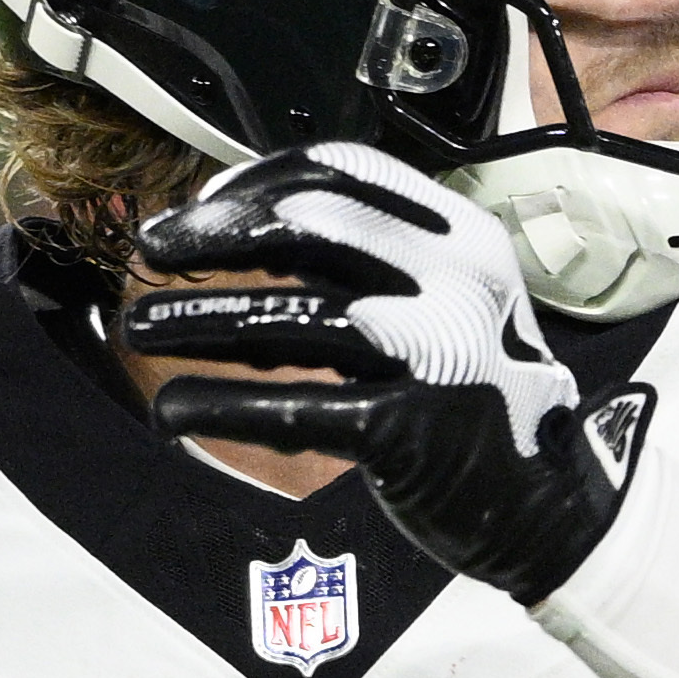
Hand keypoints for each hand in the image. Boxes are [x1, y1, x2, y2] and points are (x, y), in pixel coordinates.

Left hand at [132, 144, 648, 601]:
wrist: (541, 503)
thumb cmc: (473, 392)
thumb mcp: (446, 298)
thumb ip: (363, 260)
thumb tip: (235, 225)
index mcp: (459, 238)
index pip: (342, 173)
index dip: (257, 183)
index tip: (200, 210)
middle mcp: (452, 283)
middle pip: (307, 227)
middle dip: (212, 236)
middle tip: (152, 253)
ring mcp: (434, 355)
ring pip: (288, 317)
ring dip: (196, 318)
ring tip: (136, 328)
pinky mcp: (408, 432)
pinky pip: (293, 409)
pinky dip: (221, 405)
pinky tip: (173, 410)